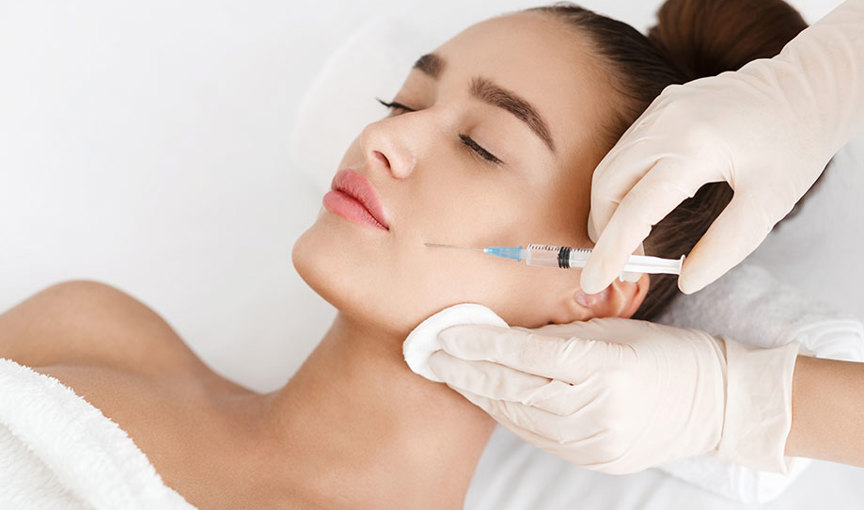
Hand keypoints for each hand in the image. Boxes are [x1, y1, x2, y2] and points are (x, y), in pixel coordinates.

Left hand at [428, 318, 799, 473]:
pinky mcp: (596, 459)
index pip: (526, 353)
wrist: (716, 404)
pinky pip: (538, 436)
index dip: (480, 342)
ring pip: (519, 416)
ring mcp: (597, 441)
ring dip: (480, 394)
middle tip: (429, 354)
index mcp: (608, 364)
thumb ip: (559, 331)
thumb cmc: (666, 353)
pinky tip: (488, 397)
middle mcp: (600, 408)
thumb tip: (504, 332)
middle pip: (514, 388)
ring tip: (451, 373)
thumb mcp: (614, 328)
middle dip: (465, 370)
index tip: (445, 332)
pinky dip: (508, 414)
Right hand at [581, 0, 863, 294]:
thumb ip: (726, 246)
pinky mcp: (659, 108)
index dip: (611, 251)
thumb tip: (685, 281)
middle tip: (624, 265)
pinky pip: (623, 152)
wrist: (806, 88)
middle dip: (605, 231)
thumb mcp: (770, 203)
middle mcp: (667, 123)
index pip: (635, 210)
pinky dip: (621, 186)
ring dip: (610, 209)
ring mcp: (659, 110)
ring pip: (609, 168)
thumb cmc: (795, 144)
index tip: (595, 281)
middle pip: (607, 187)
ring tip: (633, 243)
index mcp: (695, 147)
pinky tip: (641, 208)